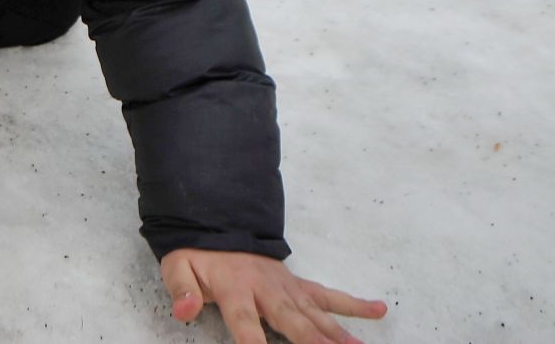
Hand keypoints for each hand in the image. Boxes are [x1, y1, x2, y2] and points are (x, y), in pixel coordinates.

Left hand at [160, 248, 385, 343]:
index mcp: (235, 289)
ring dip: (338, 334)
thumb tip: (185, 311)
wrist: (218, 222)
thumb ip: (181, 291)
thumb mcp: (177, 267)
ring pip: (316, 314)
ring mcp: (287, 287)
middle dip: (311, 342)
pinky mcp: (298, 285)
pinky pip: (328, 296)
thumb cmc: (198, 255)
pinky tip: (377, 310)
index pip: (245, 323)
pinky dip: (354, 304)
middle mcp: (267, 290)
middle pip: (292, 321)